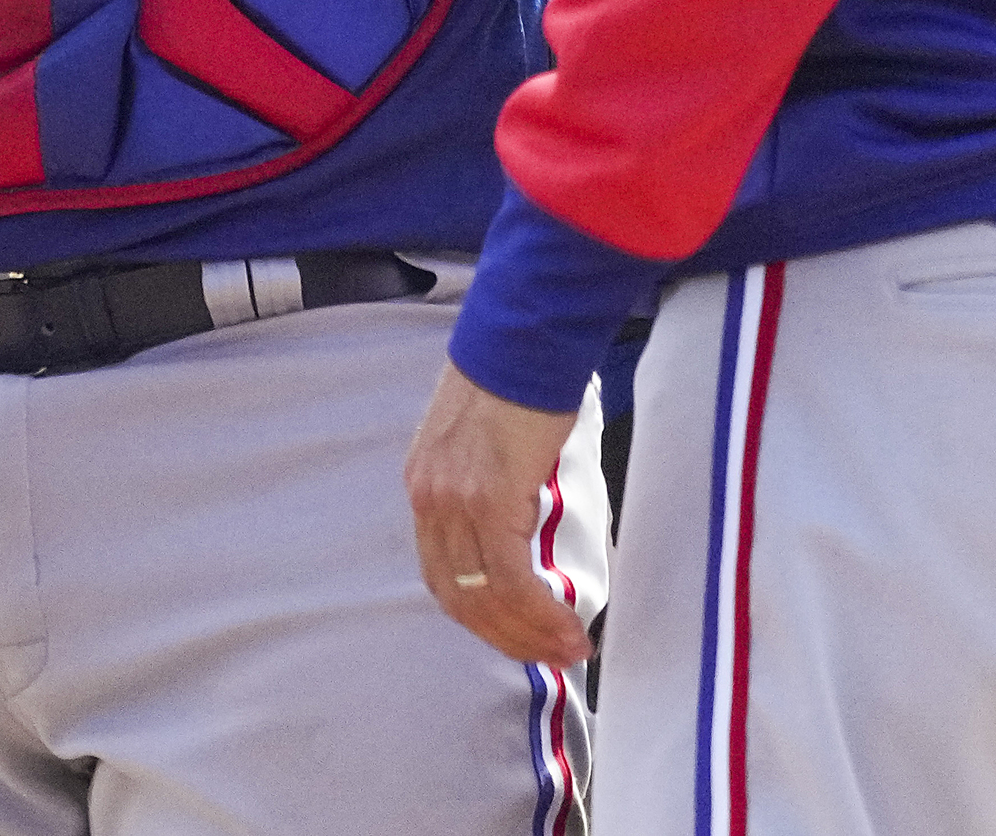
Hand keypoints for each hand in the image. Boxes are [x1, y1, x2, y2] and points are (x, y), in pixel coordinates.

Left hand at [406, 364, 589, 665]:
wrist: (524, 337)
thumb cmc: (516, 380)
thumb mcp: (483, 440)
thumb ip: (489, 482)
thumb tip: (523, 516)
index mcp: (424, 484)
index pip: (441, 573)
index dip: (480, 616)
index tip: (518, 636)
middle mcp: (429, 497)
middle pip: (458, 597)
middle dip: (506, 638)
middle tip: (551, 657)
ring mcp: (454, 500)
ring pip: (487, 597)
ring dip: (531, 635)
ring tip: (572, 651)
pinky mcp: (490, 498)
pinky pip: (512, 578)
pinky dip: (541, 613)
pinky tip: (571, 628)